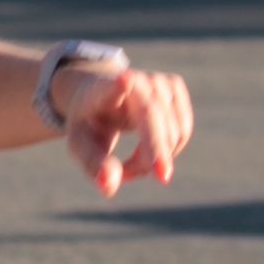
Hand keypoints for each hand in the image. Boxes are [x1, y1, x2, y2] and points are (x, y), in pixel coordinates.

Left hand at [57, 60, 192, 194]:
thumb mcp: (81, 146)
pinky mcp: (175, 86)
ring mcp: (157, 80)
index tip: (124, 79)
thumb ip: (93, 165)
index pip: (110, 85)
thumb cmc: (89, 125)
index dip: (118, 85)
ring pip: (171, 131)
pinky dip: (168, 151)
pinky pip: (182, 131)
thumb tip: (109, 184)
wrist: (100, 98)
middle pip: (152, 118)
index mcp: (99, 90)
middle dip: (156, 151)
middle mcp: (133, 79)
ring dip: (154, 159)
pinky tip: (147, 153)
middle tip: (152, 178)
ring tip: (128, 166)